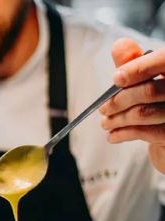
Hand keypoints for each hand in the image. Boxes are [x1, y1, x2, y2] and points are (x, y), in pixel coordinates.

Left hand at [99, 38, 164, 173]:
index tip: (116, 78)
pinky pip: (146, 133)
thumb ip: (134, 61)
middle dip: (119, 100)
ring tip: (105, 122)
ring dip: (117, 119)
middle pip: (149, 91)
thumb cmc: (157, 101)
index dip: (139, 68)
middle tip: (103, 108)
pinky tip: (113, 135)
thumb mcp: (146, 77)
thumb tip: (120, 45)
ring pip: (144, 113)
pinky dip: (123, 134)